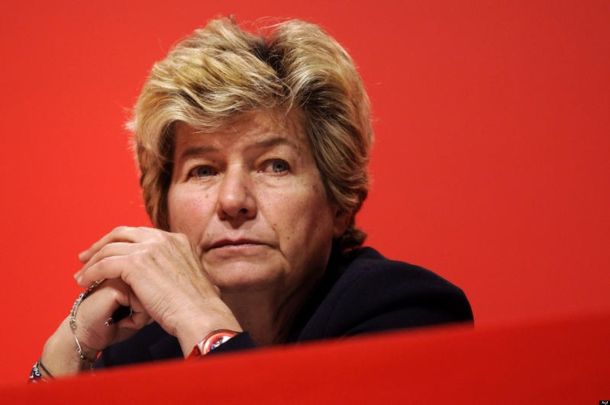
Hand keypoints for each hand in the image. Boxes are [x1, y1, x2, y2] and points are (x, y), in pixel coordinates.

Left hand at [74, 226, 240, 354]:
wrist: (200, 314)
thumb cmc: (198, 306)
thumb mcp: (192, 276)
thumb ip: (177, 268)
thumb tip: (170, 276)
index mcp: (176, 239)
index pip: (140, 234)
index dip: (121, 242)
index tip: (110, 253)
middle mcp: (162, 238)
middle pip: (121, 233)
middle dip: (101, 244)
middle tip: (86, 258)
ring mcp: (149, 248)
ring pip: (109, 248)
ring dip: (92, 262)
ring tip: (82, 276)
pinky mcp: (136, 263)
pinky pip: (104, 264)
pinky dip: (91, 272)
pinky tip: (84, 282)